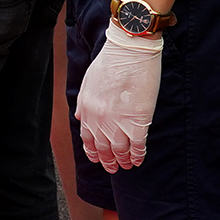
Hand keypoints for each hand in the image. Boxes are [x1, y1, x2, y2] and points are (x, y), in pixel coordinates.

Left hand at [75, 25, 164, 171]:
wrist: (129, 52)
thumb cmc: (110, 62)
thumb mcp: (88, 82)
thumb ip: (83, 102)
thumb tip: (80, 118)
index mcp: (87, 110)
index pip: (87, 138)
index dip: (93, 151)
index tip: (97, 158)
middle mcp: (100, 120)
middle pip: (103, 148)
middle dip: (107, 161)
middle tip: (112, 168)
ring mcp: (118, 122)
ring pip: (119, 150)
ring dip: (123, 160)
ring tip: (127, 165)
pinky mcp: (138, 121)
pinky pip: (137, 145)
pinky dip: (138, 155)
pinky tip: (139, 159)